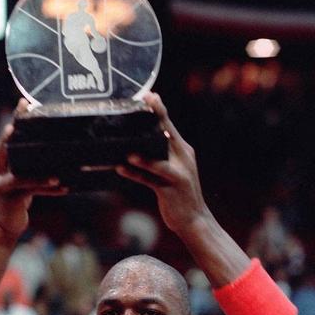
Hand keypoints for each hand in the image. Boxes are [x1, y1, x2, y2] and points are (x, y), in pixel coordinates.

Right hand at [0, 99, 67, 238]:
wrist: (5, 226)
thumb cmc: (19, 199)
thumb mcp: (25, 179)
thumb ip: (33, 165)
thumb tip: (59, 150)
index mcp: (2, 163)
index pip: (8, 137)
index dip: (15, 120)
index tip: (24, 103)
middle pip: (5, 148)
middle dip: (15, 133)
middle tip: (23, 119)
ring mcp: (1, 184)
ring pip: (20, 173)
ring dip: (39, 170)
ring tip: (53, 160)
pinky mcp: (10, 198)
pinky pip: (31, 190)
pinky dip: (47, 188)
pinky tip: (64, 186)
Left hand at [115, 93, 207, 234]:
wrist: (194, 220)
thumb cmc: (178, 194)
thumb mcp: (172, 170)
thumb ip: (159, 155)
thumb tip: (136, 143)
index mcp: (183, 151)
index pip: (169, 126)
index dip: (159, 109)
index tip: (148, 94)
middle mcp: (183, 159)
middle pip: (166, 134)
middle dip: (155, 118)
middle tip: (141, 103)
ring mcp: (178, 174)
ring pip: (158, 161)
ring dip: (143, 156)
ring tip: (128, 149)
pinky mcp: (170, 190)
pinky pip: (149, 180)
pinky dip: (135, 174)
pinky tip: (121, 168)